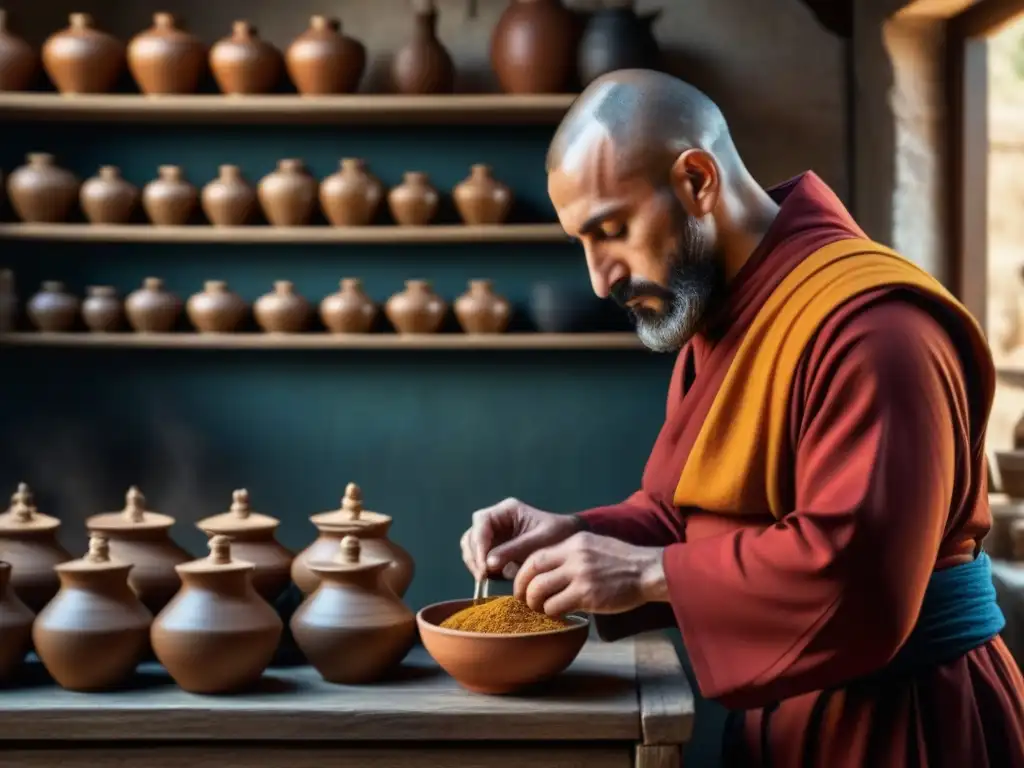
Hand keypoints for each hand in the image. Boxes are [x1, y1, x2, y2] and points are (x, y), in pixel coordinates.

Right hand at [461, 497, 581, 581]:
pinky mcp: (496, 549)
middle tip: (483, 577)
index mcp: (507, 510)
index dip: (479, 543)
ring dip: (475, 563)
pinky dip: (482, 568)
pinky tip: (493, 578)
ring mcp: (494, 535)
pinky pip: (480, 558)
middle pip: (472, 535)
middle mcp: (496, 520)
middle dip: (474, 556)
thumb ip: (514, 550)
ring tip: (487, 579)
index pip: (482, 522)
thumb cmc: (558, 535)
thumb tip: (488, 564)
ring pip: (471, 547)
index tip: (484, 566)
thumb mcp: (539, 542)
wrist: (570, 542)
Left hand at [513, 531, 666, 616]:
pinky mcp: (588, 595)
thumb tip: (547, 568)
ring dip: (536, 603)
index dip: (522, 572)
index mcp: (574, 541)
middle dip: (522, 588)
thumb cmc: (622, 561)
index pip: (536, 555)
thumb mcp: (594, 545)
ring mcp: (580, 575)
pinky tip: (560, 615)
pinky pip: (557, 606)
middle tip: (524, 600)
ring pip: (540, 590)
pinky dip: (553, 613)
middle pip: (532, 571)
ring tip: (541, 609)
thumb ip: (571, 554)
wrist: (647, 571)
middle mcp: (574, 556)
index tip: (522, 584)